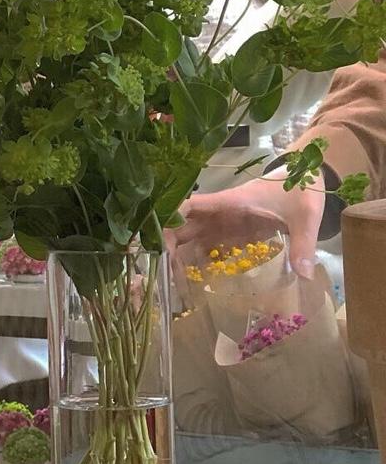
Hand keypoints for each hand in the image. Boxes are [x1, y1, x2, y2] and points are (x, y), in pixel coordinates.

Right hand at [168, 172, 325, 277]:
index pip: (188, 206)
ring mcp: (222, 225)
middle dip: (168, 249)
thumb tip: (304, 275)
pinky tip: (192, 283)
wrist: (305, 177)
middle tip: (166, 277)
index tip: (158, 242)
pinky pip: (204, 249)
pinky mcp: (229, 234)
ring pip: (189, 241)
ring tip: (175, 286)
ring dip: (179, 260)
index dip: (169, 220)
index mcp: (229, 202)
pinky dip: (195, 264)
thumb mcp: (305, 216)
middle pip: (181, 227)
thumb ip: (303, 244)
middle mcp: (218, 213)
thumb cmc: (301, 188)